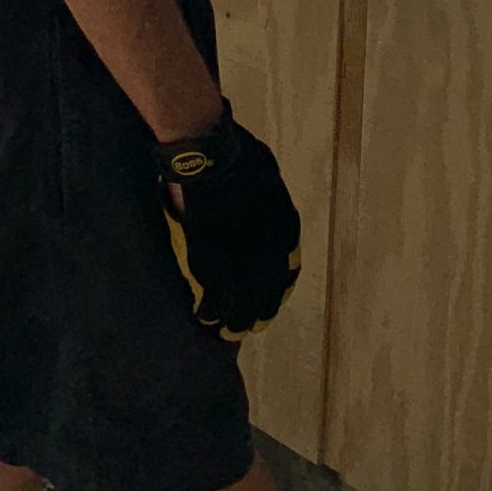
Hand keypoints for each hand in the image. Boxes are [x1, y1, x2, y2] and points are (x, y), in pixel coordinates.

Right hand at [156, 104, 301, 339]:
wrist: (210, 160)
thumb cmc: (241, 159)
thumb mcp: (270, 180)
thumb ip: (272, 204)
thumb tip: (266, 214)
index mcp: (285, 232)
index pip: (288, 272)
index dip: (280, 288)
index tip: (273, 298)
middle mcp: (268, 257)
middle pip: (267, 297)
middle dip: (260, 314)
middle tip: (253, 325)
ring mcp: (238, 265)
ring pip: (240, 307)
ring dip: (235, 322)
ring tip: (230, 331)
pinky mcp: (209, 268)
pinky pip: (211, 299)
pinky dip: (208, 310)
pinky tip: (204, 317)